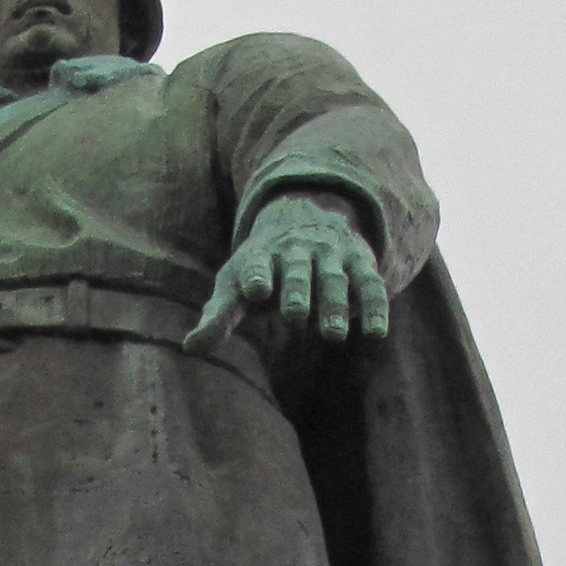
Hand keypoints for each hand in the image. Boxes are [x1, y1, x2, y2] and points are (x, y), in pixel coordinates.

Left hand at [183, 193, 388, 354]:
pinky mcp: (359, 264)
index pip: (255, 265)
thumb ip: (217, 317)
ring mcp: (330, 256)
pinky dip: (374, 307)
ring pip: (332, 280)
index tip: (255, 290)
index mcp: (260, 257)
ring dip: (334, 306)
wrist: (306, 218)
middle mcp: (296, 253)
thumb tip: (189, 347)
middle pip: (296, 272)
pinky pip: (369, 286)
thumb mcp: (235, 285)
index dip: (255, 276)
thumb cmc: (262, 268)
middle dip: (296, 292)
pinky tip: (376, 333)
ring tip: (333, 335)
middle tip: (294, 316)